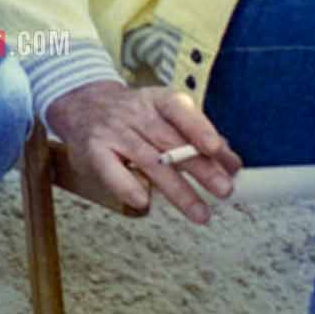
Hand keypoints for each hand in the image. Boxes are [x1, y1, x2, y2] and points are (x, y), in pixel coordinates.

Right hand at [42, 81, 240, 223]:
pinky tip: (145, 202)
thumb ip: (198, 137)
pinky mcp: (94, 150)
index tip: (215, 148)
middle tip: (224, 190)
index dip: (197, 128)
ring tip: (201, 213)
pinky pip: (111, 170)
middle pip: (169, 142)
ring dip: (176, 189)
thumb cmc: (134, 115)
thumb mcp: (165, 114)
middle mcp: (134, 114)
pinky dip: (128, 186)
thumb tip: (232, 164)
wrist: (81, 104)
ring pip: (148, 161)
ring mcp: (113, 132)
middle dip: (199, 168)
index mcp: (156, 101)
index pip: (179, 110)